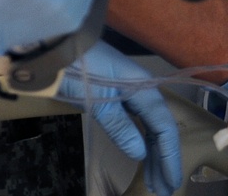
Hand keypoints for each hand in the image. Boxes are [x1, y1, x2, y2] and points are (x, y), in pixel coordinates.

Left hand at [58, 41, 181, 195]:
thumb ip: (120, 126)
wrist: (56, 45)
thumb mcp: (97, 100)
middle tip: (164, 188)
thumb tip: (140, 153)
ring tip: (155, 180)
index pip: (163, 127)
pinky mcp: (118, 96)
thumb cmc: (78, 69)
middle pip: (161, 130)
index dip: (168, 155)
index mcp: (144, 90)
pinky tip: (143, 156)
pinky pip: (139, 123)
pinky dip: (143, 141)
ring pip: (151, 128)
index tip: (170, 179)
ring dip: (154, 154)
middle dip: (164, 160)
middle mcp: (144, 91)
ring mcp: (132, 94)